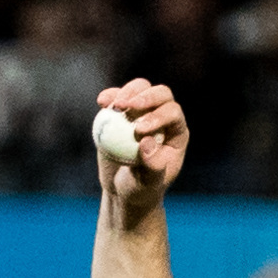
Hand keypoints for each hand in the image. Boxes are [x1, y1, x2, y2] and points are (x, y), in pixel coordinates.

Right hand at [94, 79, 188, 213]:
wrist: (122, 189)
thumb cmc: (140, 189)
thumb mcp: (146, 184)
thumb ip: (151, 166)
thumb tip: (147, 142)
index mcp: (177, 133)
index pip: (173, 113)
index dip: (158, 116)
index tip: (139, 130)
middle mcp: (164, 118)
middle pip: (161, 94)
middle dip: (146, 96)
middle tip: (127, 107)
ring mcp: (144, 112)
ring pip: (141, 88)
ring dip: (127, 92)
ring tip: (114, 106)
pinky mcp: (124, 112)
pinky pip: (119, 96)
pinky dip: (110, 96)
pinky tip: (101, 102)